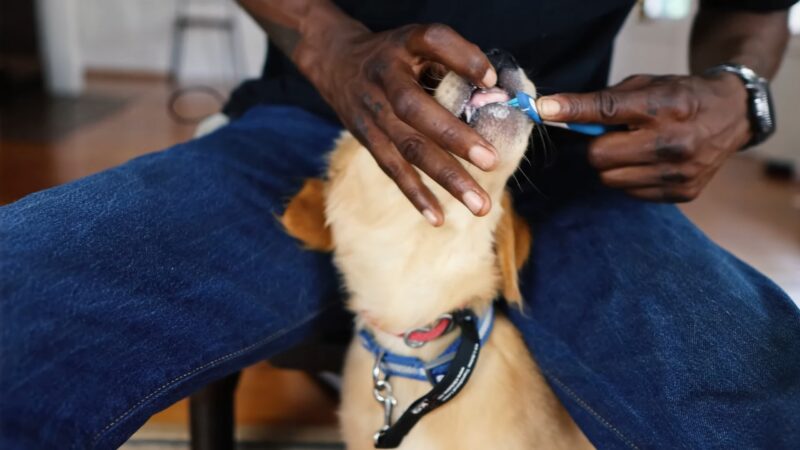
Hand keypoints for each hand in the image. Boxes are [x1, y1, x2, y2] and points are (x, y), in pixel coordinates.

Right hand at [295, 21, 498, 224]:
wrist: (336, 62)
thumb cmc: (393, 53)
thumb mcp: (418, 40)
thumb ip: (453, 56)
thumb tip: (491, 85)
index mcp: (401, 48)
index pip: (431, 42)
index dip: (461, 58)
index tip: (489, 77)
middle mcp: (384, 82)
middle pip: (417, 110)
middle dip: (454, 137)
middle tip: (491, 161)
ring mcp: (374, 116)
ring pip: (410, 149)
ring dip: (446, 178)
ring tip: (479, 205)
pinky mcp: (370, 140)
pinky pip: (394, 170)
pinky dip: (416, 195)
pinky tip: (438, 217)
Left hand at [535, 73, 751, 201]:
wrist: (732, 115)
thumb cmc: (680, 96)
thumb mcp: (647, 85)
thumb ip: (604, 101)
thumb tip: (554, 111)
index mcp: (665, 106)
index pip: (606, 110)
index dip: (572, 110)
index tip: (545, 109)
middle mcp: (674, 142)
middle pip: (600, 156)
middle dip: (598, 146)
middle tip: (616, 135)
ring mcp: (679, 172)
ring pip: (610, 179)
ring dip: (613, 165)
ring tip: (636, 148)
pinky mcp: (682, 193)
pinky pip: (629, 192)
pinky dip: (631, 178)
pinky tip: (650, 162)